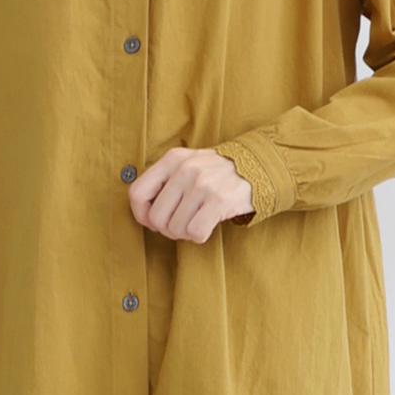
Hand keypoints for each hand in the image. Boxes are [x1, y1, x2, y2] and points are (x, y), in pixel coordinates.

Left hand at [128, 146, 253, 242]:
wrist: (258, 168)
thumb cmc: (217, 173)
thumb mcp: (188, 164)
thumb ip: (164, 182)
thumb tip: (144, 215)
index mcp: (173, 159)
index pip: (136, 193)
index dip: (141, 214)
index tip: (154, 221)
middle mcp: (185, 169)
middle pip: (156, 217)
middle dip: (167, 228)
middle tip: (182, 224)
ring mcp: (202, 184)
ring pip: (175, 228)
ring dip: (185, 233)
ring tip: (197, 221)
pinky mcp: (219, 200)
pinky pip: (195, 232)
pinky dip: (200, 235)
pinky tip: (208, 224)